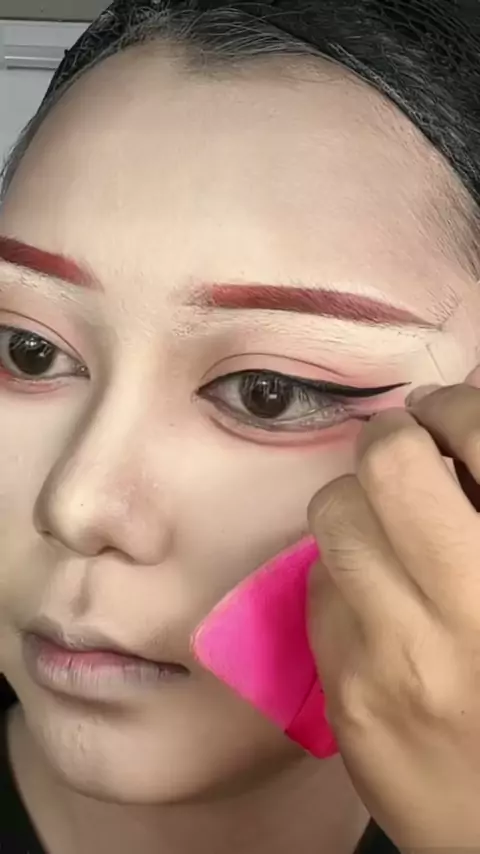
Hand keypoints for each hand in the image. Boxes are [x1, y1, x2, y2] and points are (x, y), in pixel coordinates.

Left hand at [307, 384, 479, 852]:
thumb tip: (457, 449)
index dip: (455, 406)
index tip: (443, 411)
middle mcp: (466, 607)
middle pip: (389, 467)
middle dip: (393, 441)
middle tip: (407, 453)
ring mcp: (396, 654)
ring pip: (335, 518)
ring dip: (358, 503)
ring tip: (385, 524)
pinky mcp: (347, 692)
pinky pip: (318, 589)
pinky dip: (341, 574)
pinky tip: (371, 595)